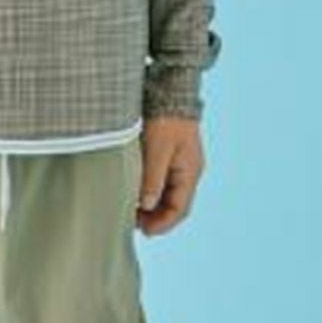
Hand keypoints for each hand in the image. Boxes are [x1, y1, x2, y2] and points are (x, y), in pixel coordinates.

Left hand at [136, 117, 206, 236]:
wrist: (170, 90)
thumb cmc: (166, 118)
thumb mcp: (157, 150)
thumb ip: (153, 179)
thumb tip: (147, 205)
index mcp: (189, 172)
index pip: (179, 209)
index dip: (162, 224)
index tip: (144, 232)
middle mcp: (188, 172)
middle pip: (174, 206)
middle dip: (156, 219)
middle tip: (133, 223)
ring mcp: (180, 166)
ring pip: (167, 197)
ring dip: (152, 208)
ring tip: (132, 211)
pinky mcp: (170, 159)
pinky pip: (162, 184)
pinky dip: (150, 193)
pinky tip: (135, 194)